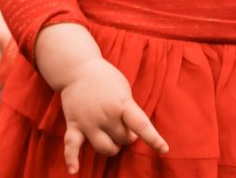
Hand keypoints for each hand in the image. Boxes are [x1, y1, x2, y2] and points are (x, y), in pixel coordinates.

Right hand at [58, 58, 167, 173]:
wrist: (76, 68)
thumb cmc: (105, 79)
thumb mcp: (124, 90)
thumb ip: (129, 110)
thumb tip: (133, 132)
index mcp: (120, 104)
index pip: (140, 125)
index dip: (153, 139)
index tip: (163, 150)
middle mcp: (105, 115)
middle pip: (123, 139)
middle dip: (126, 135)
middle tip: (122, 124)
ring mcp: (88, 121)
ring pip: (105, 148)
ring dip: (112, 147)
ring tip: (111, 136)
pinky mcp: (73, 124)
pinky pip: (71, 144)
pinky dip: (71, 158)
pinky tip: (74, 170)